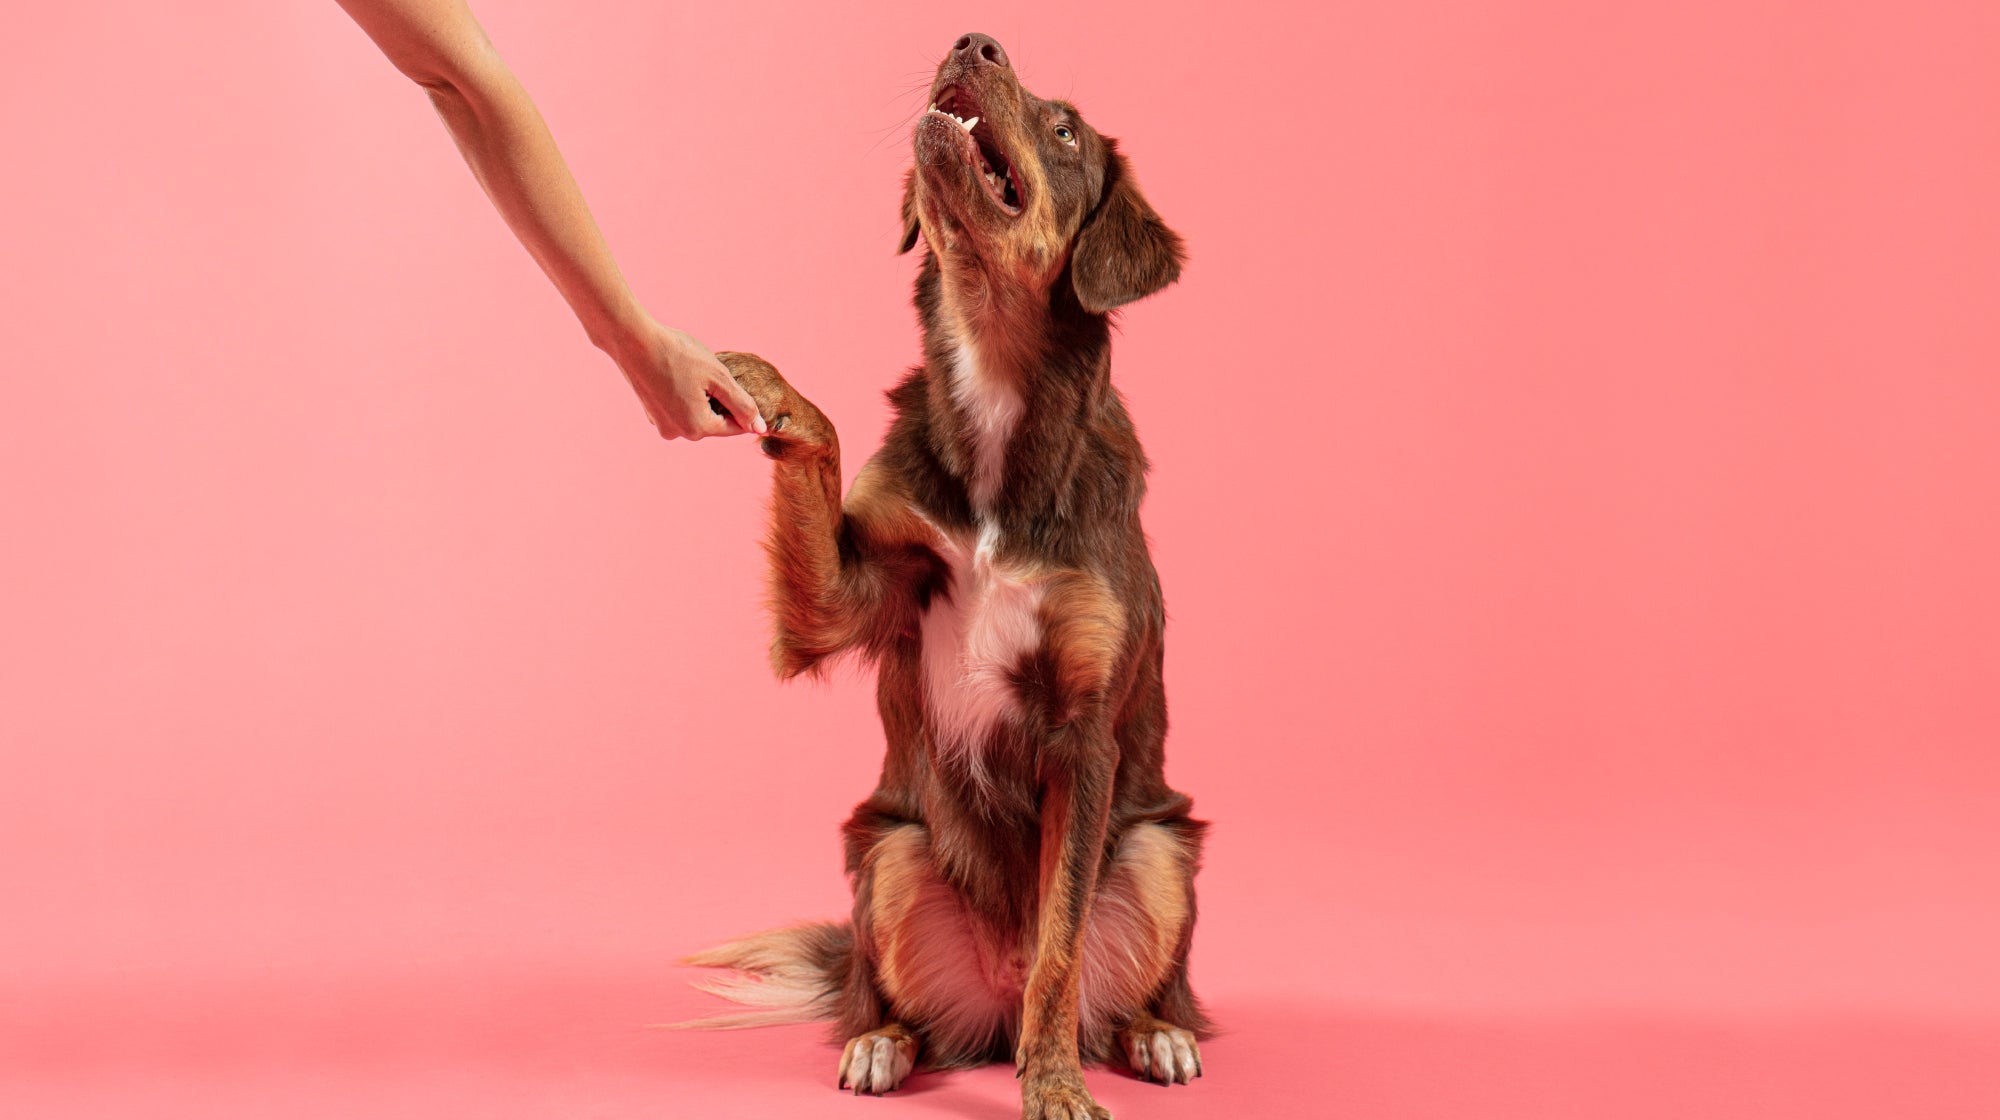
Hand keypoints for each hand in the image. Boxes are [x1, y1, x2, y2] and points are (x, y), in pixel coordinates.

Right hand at [611, 319, 765, 439]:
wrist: (632, 340)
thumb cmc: (678, 354)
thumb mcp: (719, 377)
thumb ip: (743, 405)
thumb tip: (761, 428)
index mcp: (697, 428)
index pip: (735, 426)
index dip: (743, 405)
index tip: (738, 383)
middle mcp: (678, 433)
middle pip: (715, 420)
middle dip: (720, 399)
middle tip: (709, 371)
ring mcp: (661, 424)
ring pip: (697, 413)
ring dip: (703, 396)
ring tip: (692, 370)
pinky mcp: (652, 413)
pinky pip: (679, 407)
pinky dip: (685, 393)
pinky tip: (679, 372)